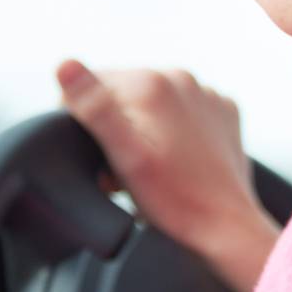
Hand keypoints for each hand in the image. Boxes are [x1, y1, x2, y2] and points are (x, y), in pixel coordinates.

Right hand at [54, 60, 279, 291]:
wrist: (226, 227)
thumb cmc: (174, 200)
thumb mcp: (124, 156)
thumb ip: (94, 108)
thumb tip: (65, 64)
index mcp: (152, 83)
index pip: (92, 83)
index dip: (81, 118)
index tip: (94, 152)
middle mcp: (182, 78)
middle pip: (124, 92)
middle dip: (114, 123)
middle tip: (119, 167)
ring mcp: (206, 94)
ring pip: (153, 101)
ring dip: (142, 126)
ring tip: (146, 167)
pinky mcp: (222, 112)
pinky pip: (183, 111)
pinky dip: (172, 129)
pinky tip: (173, 160)